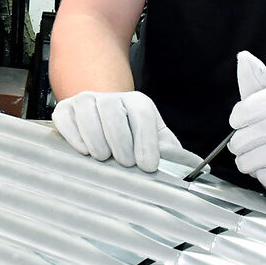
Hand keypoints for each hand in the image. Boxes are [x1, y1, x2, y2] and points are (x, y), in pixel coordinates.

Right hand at [51, 91, 195, 171]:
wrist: (102, 115)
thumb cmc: (131, 135)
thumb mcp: (154, 138)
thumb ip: (173, 152)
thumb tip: (201, 167)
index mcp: (137, 103)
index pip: (142, 116)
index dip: (146, 142)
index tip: (147, 166)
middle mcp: (111, 97)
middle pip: (113, 114)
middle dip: (121, 143)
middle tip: (124, 163)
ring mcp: (85, 101)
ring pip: (88, 114)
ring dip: (97, 140)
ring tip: (103, 157)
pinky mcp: (64, 109)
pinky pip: (66, 119)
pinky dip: (73, 135)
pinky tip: (83, 150)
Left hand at [227, 51, 265, 215]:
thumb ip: (258, 83)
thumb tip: (243, 57)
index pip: (246, 107)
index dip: (239, 117)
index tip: (241, 121)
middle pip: (242, 136)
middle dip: (241, 143)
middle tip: (255, 142)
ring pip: (247, 159)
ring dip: (248, 161)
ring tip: (264, 156)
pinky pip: (262, 176)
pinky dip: (264, 175)